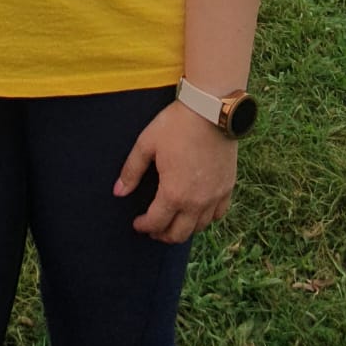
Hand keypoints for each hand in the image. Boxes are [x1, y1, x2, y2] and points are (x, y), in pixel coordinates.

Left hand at [113, 99, 237, 243]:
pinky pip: (218, 214)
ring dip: (184, 229)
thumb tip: (118, 192)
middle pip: (178, 234)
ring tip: (174, 221)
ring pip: (199, 227)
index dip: (143, 226)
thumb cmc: (177, 125)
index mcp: (173, 193)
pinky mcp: (228, 187)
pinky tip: (198, 211)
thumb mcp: (147, 143)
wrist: (211, 110)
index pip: (155, 222)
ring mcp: (214, 196)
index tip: (137, 224)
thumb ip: (131, 170)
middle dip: (162, 234)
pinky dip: (206, 218)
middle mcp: (196, 202)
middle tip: (153, 229)